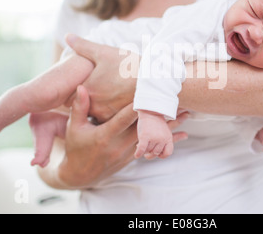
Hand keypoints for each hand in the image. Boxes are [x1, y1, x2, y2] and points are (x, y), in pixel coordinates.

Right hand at [57, 86, 188, 188]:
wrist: (81, 175)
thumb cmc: (76, 147)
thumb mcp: (75, 127)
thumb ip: (80, 107)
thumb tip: (81, 87)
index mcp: (105, 136)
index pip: (124, 118)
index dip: (138, 105)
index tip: (151, 92)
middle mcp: (120, 145)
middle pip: (145, 127)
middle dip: (162, 113)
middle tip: (179, 100)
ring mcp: (129, 152)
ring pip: (154, 138)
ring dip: (171, 126)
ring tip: (187, 114)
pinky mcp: (134, 156)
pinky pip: (154, 147)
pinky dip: (168, 141)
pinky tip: (183, 135)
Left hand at [65, 34, 138, 121]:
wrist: (153, 80)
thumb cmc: (128, 64)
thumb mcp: (104, 52)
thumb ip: (83, 46)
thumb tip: (68, 35)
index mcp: (86, 90)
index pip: (69, 98)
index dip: (76, 92)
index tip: (84, 85)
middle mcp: (93, 106)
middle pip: (84, 108)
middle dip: (88, 101)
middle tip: (97, 91)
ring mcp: (107, 115)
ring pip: (97, 115)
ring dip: (100, 109)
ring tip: (110, 97)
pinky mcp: (119, 121)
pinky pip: (110, 121)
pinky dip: (112, 114)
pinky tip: (119, 104)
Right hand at [135, 111, 173, 158]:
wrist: (150, 111)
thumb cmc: (156, 122)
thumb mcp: (165, 132)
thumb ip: (166, 141)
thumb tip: (166, 148)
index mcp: (168, 138)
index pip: (167, 153)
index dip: (161, 155)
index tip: (157, 153)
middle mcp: (162, 139)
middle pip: (155, 153)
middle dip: (150, 152)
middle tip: (146, 147)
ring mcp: (154, 138)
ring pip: (147, 151)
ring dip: (144, 149)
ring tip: (142, 142)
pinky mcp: (145, 136)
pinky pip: (141, 149)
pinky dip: (138, 153)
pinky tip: (136, 155)